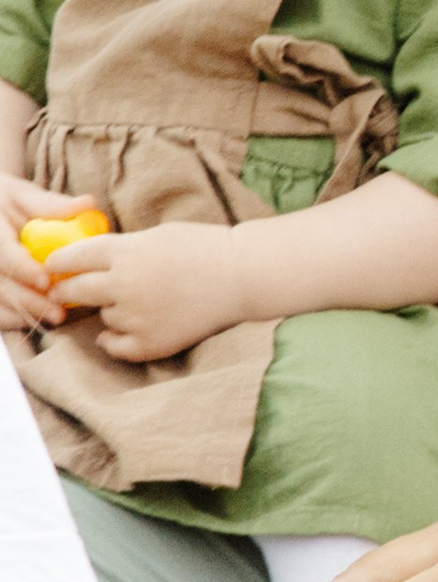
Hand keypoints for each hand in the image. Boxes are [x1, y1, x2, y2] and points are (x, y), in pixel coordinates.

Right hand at [0, 175, 99, 333]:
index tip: (44, 280)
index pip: (2, 251)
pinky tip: (36, 320)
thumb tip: (88, 204)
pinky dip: (11, 318)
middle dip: (28, 300)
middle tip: (59, 313)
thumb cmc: (5, 201)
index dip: (21, 267)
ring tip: (55, 317)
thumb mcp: (22, 195)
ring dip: (23, 312)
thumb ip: (51, 205)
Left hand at [42, 220, 250, 362]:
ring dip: (108, 310)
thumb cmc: (202, 248)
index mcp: (124, 251)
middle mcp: (124, 284)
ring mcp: (137, 316)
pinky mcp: (152, 342)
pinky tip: (117, 333)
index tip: (51, 268)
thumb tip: (85, 259)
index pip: (71, 257)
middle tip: (62, 292)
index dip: (56, 263)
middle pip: (75, 290)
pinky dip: (113, 341)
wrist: (242, 277)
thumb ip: (120, 248)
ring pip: (102, 317)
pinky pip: (115, 346)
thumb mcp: (155, 235)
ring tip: (132, 303)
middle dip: (65, 290)